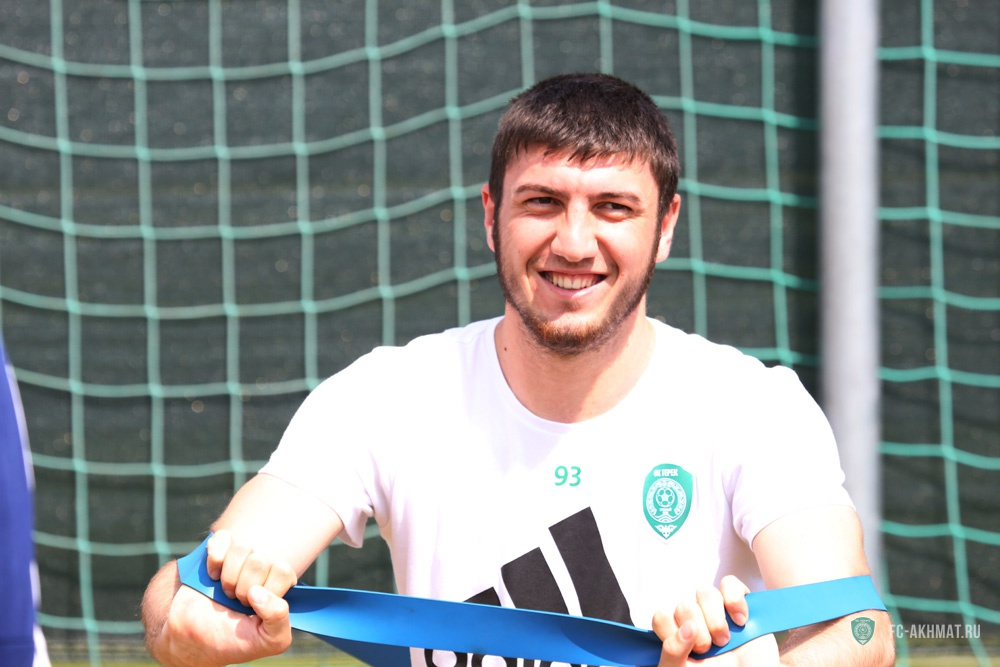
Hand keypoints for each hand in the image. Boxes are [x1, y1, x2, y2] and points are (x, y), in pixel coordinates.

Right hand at [150, 530, 298, 666]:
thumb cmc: (233, 641)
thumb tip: (259, 592)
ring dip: (229, 577)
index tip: (253, 608)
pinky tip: (212, 576)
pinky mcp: (218, 552)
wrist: (191, 639)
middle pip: (261, 560)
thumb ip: (279, 620)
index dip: (266, 591)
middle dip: (243, 588)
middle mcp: (263, 569)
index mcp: (279, 585)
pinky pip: (221, 538)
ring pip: (242, 547)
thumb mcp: (268, 641)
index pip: (283, 571)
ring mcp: (240, 559)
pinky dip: (214, 559)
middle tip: (237, 602)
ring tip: (225, 593)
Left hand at [652, 576, 778, 665]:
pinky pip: (730, 583)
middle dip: (699, 633)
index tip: (688, 652)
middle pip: (684, 606)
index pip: (662, 617)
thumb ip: (673, 652)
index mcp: (678, 633)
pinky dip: (735, 601)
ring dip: (716, 620)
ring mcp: (717, 610)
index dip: (673, 633)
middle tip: (710, 650)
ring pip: (704, 592)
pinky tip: (741, 622)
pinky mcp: (740, 604)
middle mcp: (695, 618)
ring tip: (725, 640)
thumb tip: (687, 628)